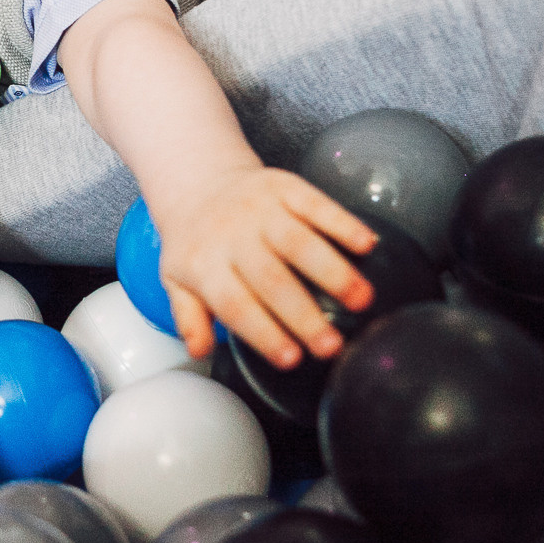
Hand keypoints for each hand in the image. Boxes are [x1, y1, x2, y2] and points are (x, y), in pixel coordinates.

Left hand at [154, 165, 379, 368]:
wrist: (197, 183)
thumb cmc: (196, 242)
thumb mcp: (177, 281)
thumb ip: (189, 318)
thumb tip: (200, 350)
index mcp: (205, 263)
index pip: (234, 304)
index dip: (263, 333)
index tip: (291, 359)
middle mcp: (234, 235)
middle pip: (272, 279)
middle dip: (304, 315)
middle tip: (331, 345)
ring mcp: (260, 209)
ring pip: (299, 242)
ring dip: (333, 272)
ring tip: (361, 300)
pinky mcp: (284, 187)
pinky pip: (316, 204)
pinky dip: (342, 223)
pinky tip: (366, 244)